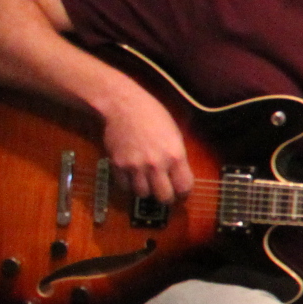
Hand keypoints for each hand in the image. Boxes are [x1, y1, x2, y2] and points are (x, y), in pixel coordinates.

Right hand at [101, 84, 193, 202]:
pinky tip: (133, 177)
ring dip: (146, 191)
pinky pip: (125, 186)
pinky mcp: (118, 165)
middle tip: (165, 192)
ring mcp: (135, 166)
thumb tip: (180, 177)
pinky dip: (129, 185)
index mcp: (175, 155)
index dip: (184, 193)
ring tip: (148, 182)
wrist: (124, 106)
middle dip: (166, 197)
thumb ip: (178, 157)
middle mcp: (156, 164)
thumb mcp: (175, 135)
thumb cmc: (153, 116)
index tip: (182, 193)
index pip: (184, 187)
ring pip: (143, 194)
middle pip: (164, 197)